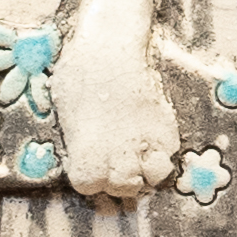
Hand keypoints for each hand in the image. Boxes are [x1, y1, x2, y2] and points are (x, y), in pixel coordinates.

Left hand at [52, 28, 178, 200]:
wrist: (112, 48)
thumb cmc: (79, 75)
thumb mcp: (67, 113)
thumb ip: (78, 142)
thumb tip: (83, 154)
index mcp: (86, 152)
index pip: (89, 186)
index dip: (90, 179)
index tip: (90, 168)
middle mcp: (118, 154)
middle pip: (122, 188)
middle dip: (117, 180)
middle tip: (114, 163)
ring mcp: (146, 143)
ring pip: (152, 178)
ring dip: (143, 172)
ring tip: (135, 156)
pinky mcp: (167, 130)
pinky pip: (169, 158)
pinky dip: (161, 157)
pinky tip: (150, 144)